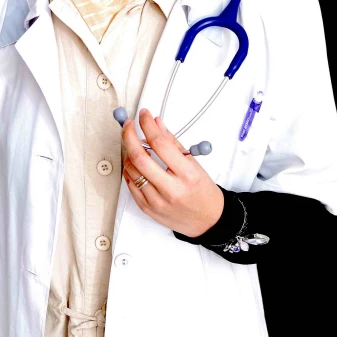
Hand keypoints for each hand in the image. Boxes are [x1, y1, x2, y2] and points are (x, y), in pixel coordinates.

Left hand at [122, 109, 223, 237]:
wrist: (208, 221)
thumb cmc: (203, 191)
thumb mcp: (194, 164)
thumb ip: (173, 143)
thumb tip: (156, 124)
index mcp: (187, 174)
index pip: (160, 144)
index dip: (148, 125)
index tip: (144, 115)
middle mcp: (171, 189)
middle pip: (140, 157)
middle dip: (129, 136)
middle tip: (128, 125)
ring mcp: (157, 201)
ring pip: (132, 170)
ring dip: (128, 152)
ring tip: (134, 145)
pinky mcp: (148, 209)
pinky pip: (131, 184)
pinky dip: (130, 169)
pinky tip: (134, 163)